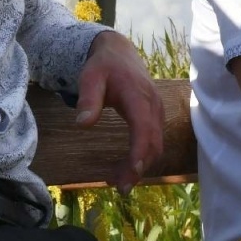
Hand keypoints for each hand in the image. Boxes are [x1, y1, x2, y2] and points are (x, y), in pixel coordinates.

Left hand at [77, 31, 163, 190]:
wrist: (119, 53)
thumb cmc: (103, 66)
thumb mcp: (89, 77)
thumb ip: (88, 100)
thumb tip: (83, 124)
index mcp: (139, 97)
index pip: (144, 129)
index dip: (140, 153)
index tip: (132, 173)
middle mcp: (153, 106)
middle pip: (153, 143)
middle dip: (139, 168)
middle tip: (120, 188)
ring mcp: (156, 112)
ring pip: (155, 145)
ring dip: (140, 165)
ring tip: (119, 182)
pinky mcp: (154, 117)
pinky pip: (153, 140)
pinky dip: (142, 157)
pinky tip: (127, 167)